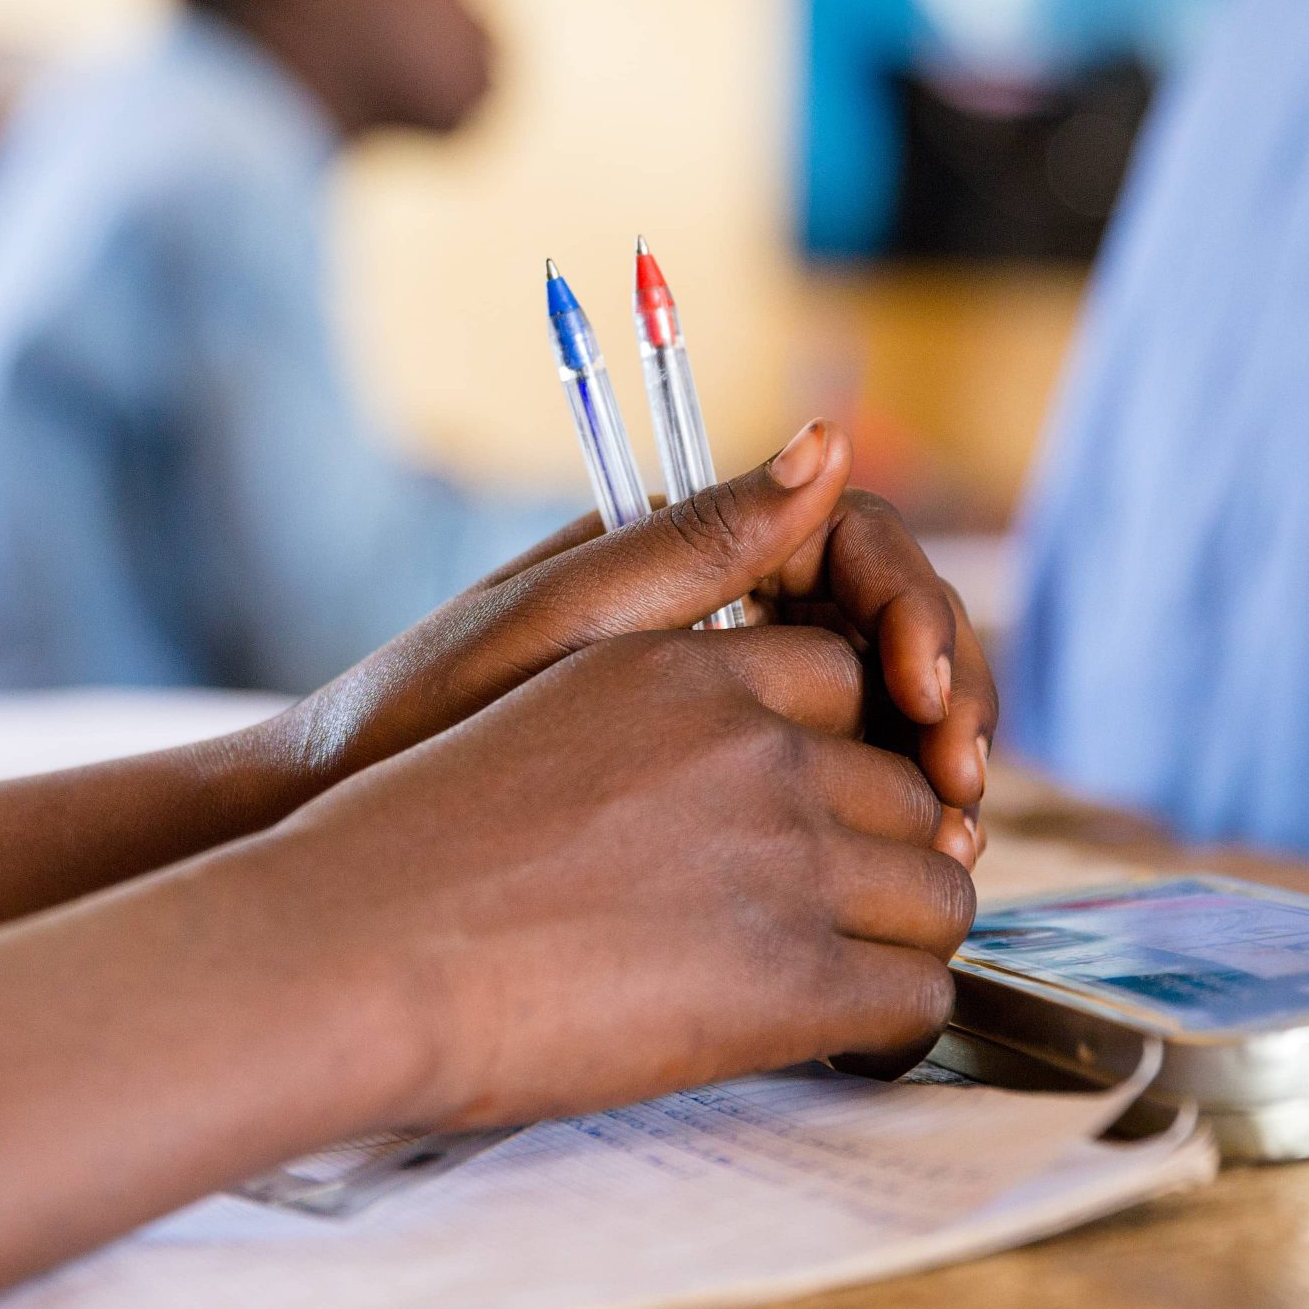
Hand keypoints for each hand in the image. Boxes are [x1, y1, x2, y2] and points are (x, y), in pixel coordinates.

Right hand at [0, 616, 973, 1296]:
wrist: (348, 950)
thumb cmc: (416, 815)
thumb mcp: (543, 656)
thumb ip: (683, 576)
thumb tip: (827, 446)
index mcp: (694, 670)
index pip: (851, 684)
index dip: (840, 755)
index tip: (808, 809)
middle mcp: (756, 748)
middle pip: (907, 792)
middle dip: (877, 852)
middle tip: (815, 909)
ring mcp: (783, 861)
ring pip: (938, 894)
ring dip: (896, 936)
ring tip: (828, 975)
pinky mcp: (787, 983)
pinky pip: (915, 997)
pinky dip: (887, 1023)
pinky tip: (828, 1037)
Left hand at [273, 418, 995, 845]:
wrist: (345, 819)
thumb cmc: (427, 713)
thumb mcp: (566, 627)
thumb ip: (697, 543)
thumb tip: (830, 436)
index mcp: (688, 550)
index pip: (858, 544)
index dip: (916, 608)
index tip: (922, 693)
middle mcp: (722, 612)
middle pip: (891, 627)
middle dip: (948, 692)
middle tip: (963, 784)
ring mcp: (725, 697)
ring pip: (879, 711)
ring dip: (933, 760)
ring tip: (950, 839)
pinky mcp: (715, 783)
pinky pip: (832, 782)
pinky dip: (881, 817)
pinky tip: (899, 873)